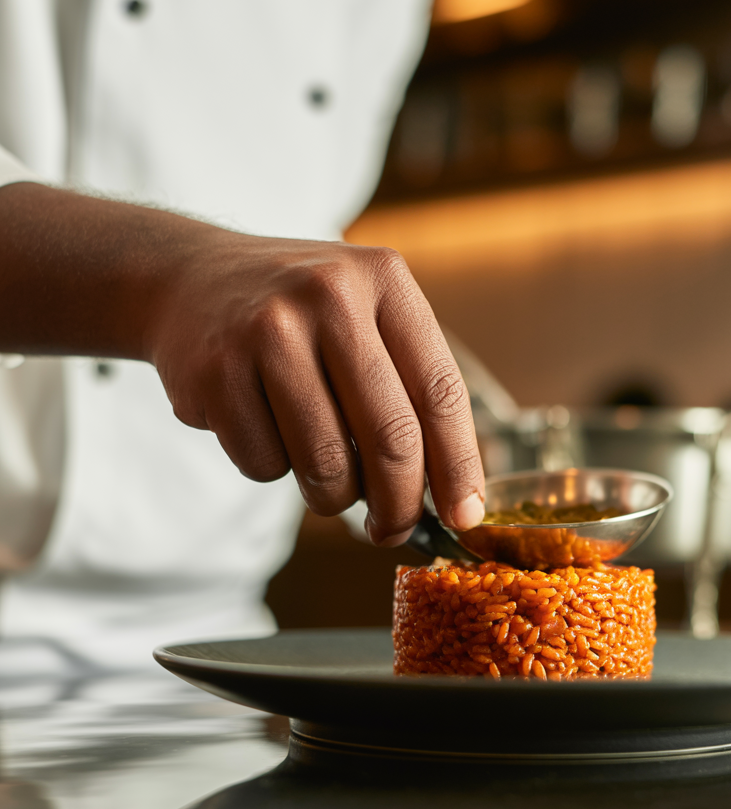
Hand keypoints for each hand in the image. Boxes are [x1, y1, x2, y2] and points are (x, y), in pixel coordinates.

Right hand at [0, 183, 485, 543]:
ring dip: (333, 496)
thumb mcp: (365, 316)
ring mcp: (267, 331)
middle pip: (390, 437)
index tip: (464, 515)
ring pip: (326, 464)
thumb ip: (408, 386)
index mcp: (384, 280)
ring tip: (326, 478)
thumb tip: (450, 496)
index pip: (440, 392)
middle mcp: (330, 296)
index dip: (458, 465)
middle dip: (399, 504)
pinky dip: (273, 469)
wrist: (187, 279)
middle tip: (393, 530)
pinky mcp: (215, 371)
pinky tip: (265, 429)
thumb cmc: (301, 317)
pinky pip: (265, 464)